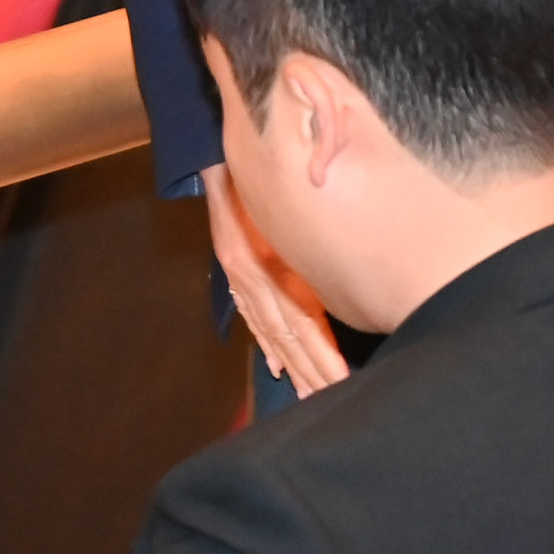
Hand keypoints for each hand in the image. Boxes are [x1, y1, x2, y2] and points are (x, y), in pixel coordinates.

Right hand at [201, 162, 346, 392]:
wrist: (212, 157)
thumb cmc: (254, 175)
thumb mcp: (278, 203)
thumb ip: (302, 233)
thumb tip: (337, 269)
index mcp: (262, 264)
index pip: (299, 319)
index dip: (319, 351)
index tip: (341, 379)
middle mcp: (250, 279)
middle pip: (287, 334)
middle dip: (311, 368)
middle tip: (334, 396)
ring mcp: (240, 279)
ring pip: (270, 331)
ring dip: (292, 363)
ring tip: (311, 392)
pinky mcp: (236, 274)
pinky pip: (252, 316)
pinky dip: (266, 343)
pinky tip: (275, 364)